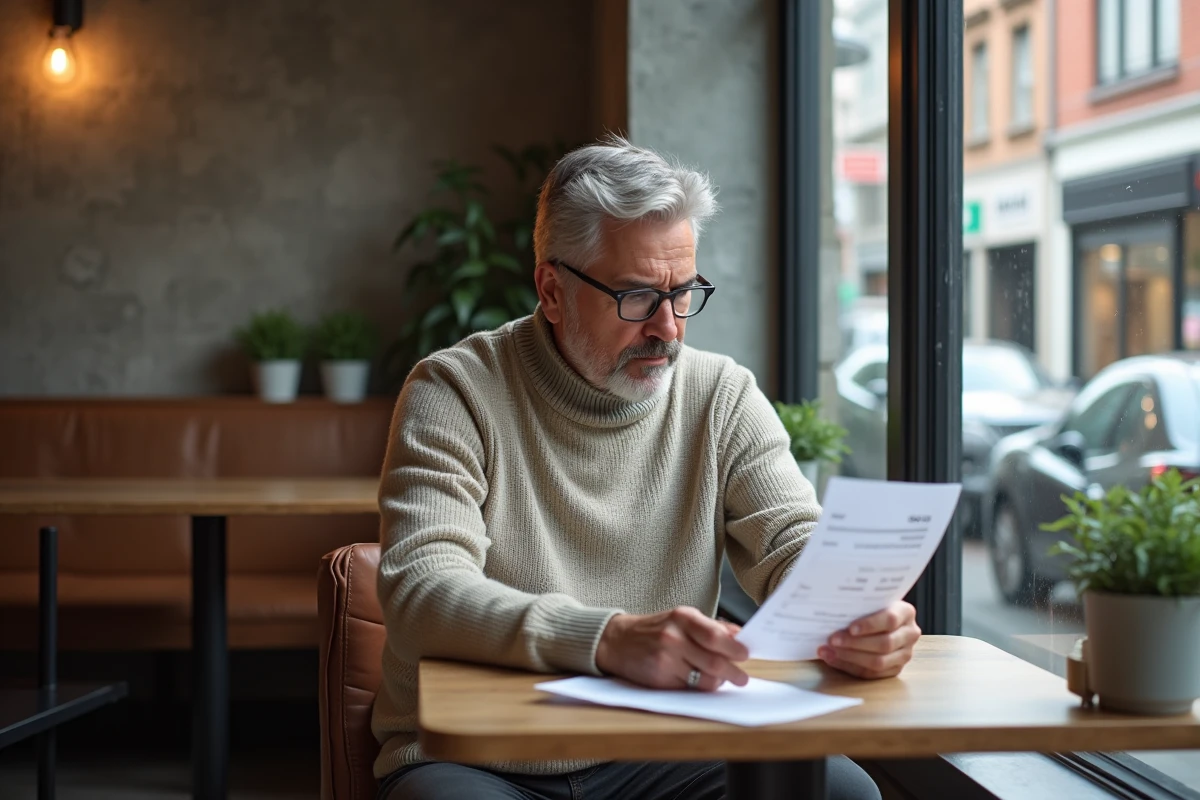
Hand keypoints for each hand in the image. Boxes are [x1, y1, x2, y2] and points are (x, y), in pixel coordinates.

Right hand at [595, 607, 749, 691]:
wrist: (616, 641)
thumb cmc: (654, 629)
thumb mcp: (681, 618)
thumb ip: (710, 626)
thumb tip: (739, 636)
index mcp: (682, 618)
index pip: (716, 636)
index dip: (735, 649)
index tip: (745, 654)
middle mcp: (674, 638)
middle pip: (714, 662)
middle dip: (734, 672)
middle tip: (741, 677)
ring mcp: (666, 660)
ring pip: (704, 680)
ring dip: (719, 682)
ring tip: (723, 680)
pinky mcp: (659, 680)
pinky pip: (689, 689)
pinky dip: (700, 688)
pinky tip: (701, 682)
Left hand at [817, 600, 919, 679]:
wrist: (880, 618)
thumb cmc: (870, 607)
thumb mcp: (869, 601)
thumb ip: (859, 606)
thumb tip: (832, 615)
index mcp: (906, 612)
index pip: (890, 620)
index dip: (870, 625)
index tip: (850, 628)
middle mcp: (910, 634)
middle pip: (885, 644)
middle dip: (855, 643)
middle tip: (832, 640)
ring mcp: (905, 654)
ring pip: (879, 662)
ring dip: (850, 657)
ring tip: (829, 650)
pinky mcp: (895, 669)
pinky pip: (871, 674)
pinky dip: (849, 666)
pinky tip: (832, 659)